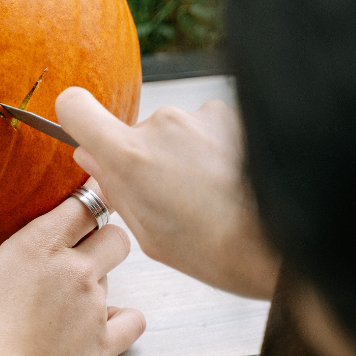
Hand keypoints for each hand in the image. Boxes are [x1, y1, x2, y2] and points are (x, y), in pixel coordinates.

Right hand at [0, 181, 144, 355]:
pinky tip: (101, 324)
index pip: (82, 200)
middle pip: (113, 230)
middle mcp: (76, 271)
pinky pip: (131, 323)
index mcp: (37, 247)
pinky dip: (122, 321)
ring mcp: (95, 310)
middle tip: (73, 241)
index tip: (71, 195)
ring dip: (104, 273)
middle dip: (100, 231)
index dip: (81, 195)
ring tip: (76, 281)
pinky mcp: (103, 349)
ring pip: (120, 273)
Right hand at [55, 87, 279, 299]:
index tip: (83, 132)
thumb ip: (113, 187)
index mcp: (131, 157)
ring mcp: (199, 115)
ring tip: (207, 193)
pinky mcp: (230, 114)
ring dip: (182, 154)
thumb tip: (91, 157)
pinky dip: (211, 150)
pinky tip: (228, 181)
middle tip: (169, 195)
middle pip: (132, 130)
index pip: (75, 107)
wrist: (282, 246)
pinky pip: (204, 128)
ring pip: (172, 131)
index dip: (74, 117)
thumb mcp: (147, 231)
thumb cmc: (215, 249)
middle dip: (144, 156)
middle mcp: (162, 125)